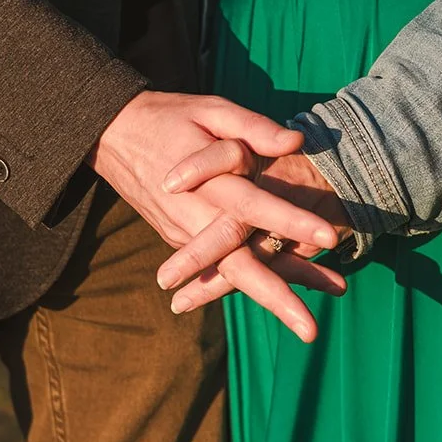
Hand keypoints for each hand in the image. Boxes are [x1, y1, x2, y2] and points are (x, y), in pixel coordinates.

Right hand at [91, 92, 344, 340]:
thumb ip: (253, 128)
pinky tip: (286, 300)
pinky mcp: (181, 241)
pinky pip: (221, 268)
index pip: (254, 206)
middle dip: (276, 298)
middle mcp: (195, 219)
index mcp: (207, 183)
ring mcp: (185, 236)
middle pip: (239, 266)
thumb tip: (296, 142)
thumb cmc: (168, 117)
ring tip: (310, 328)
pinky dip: (252, 285)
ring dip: (272, 298)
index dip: (291, 221)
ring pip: (232, 275)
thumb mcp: (211, 109)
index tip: (329, 236)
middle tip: (310, 331)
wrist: (112, 135)